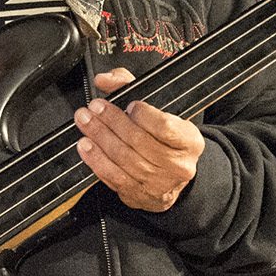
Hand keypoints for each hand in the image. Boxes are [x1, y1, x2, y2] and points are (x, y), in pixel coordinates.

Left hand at [75, 68, 204, 211]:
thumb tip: (105, 79)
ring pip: (124, 159)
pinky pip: (114, 177)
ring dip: (99, 138)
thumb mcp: (157, 110)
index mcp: (190, 142)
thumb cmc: (163, 139)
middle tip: (94, 108)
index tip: (128, 104)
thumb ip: (130, 86)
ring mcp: (159, 184)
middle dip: (112, 121)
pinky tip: (86, 146)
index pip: (165, 126)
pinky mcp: (139, 196)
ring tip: (85, 122)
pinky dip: (96, 160)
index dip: (144, 115)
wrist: (170, 178)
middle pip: (139, 141)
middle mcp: (178, 165)